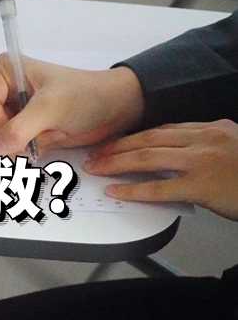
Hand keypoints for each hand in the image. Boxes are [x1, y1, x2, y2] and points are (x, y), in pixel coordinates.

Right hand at [0, 54, 144, 154]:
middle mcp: (7, 88)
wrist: (116, 108)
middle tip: (36, 141)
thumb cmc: (86, 97)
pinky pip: (15, 146)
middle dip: (12, 137)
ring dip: (22, 146)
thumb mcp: (50, 109)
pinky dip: (29, 151)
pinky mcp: (27, 127)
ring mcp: (16, 109)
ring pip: (1, 139)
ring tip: (48, 138)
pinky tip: (48, 143)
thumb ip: (20, 128)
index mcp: (6, 71)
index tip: (19, 137)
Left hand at [83, 119, 237, 219]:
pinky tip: (116, 191)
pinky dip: (134, 189)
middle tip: (95, 153)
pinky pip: (160, 187)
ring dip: (117, 162)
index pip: (164, 129)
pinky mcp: (202, 186)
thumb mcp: (233, 149)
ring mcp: (203, 161)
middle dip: (118, 146)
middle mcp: (205, 139)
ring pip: (148, 157)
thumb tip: (179, 156)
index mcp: (213, 128)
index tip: (115, 141)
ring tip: (96, 167)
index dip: (135, 136)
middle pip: (150, 139)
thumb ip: (207, 147)